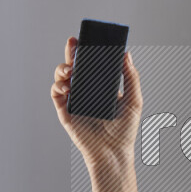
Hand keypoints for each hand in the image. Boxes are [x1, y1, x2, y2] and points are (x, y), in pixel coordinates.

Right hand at [50, 36, 142, 167]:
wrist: (114, 153)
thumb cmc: (125, 131)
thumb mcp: (134, 101)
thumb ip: (131, 78)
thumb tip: (127, 54)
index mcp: (101, 87)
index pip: (91, 65)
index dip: (87, 51)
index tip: (86, 38)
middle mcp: (86, 92)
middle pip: (74, 67)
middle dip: (71, 53)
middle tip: (73, 42)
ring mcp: (74, 101)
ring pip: (62, 78)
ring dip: (62, 69)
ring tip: (70, 70)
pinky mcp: (65, 112)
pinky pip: (56, 94)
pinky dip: (58, 86)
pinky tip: (67, 86)